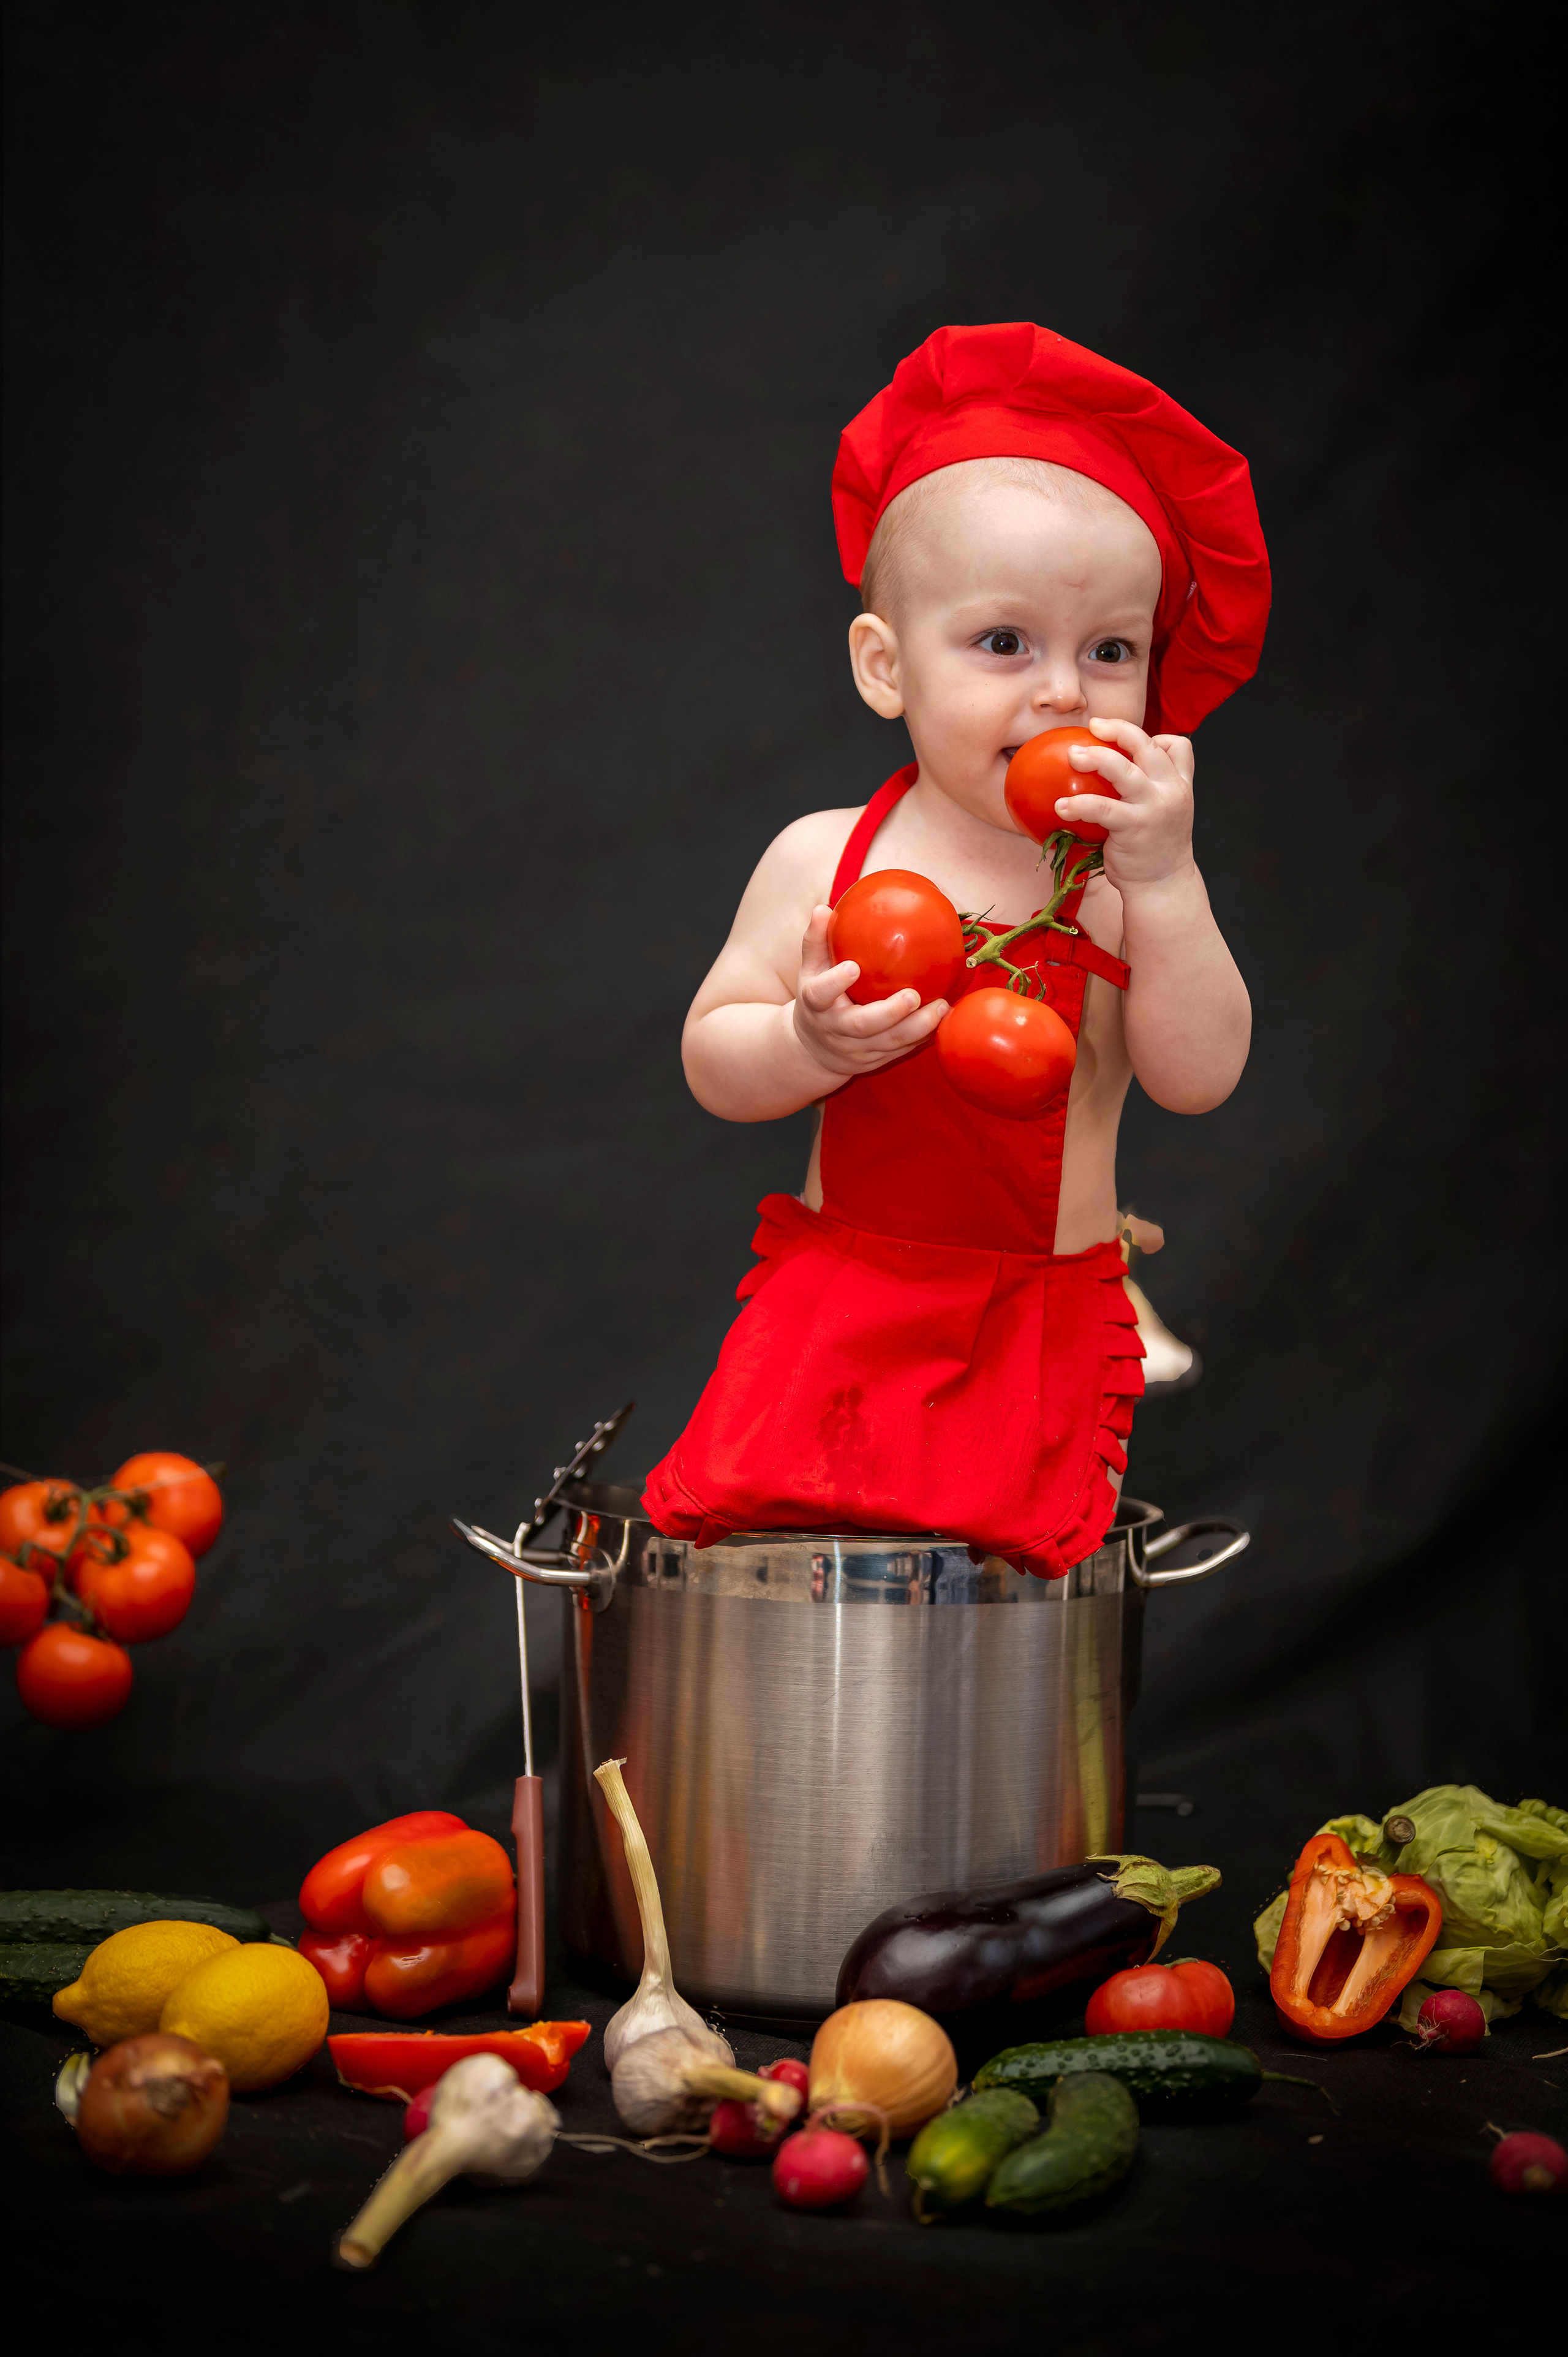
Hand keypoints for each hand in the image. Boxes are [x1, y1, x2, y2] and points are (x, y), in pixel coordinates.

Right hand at [791, 907, 947, 1079]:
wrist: (813, 1051)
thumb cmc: (817, 1000)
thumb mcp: (809, 972)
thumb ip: (817, 941)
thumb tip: (823, 909)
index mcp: (816, 1006)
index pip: (820, 995)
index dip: (835, 983)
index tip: (853, 967)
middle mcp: (836, 1030)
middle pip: (862, 1026)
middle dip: (889, 1013)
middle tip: (914, 995)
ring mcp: (856, 1050)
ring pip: (888, 1043)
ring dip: (917, 1028)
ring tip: (941, 1007)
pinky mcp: (874, 1061)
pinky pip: (900, 1051)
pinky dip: (921, 1038)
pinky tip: (942, 1021)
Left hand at [1061, 719, 1195, 893]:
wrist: (1163, 885)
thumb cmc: (1154, 848)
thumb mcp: (1164, 813)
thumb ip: (1150, 790)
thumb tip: (1111, 772)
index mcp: (1180, 785)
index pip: (1178, 746)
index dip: (1155, 736)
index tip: (1128, 738)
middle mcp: (1171, 791)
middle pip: (1147, 746)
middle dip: (1119, 729)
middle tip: (1094, 725)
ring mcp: (1154, 807)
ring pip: (1123, 769)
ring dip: (1095, 758)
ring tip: (1072, 755)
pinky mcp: (1134, 827)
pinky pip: (1102, 807)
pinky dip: (1078, 804)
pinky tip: (1060, 806)